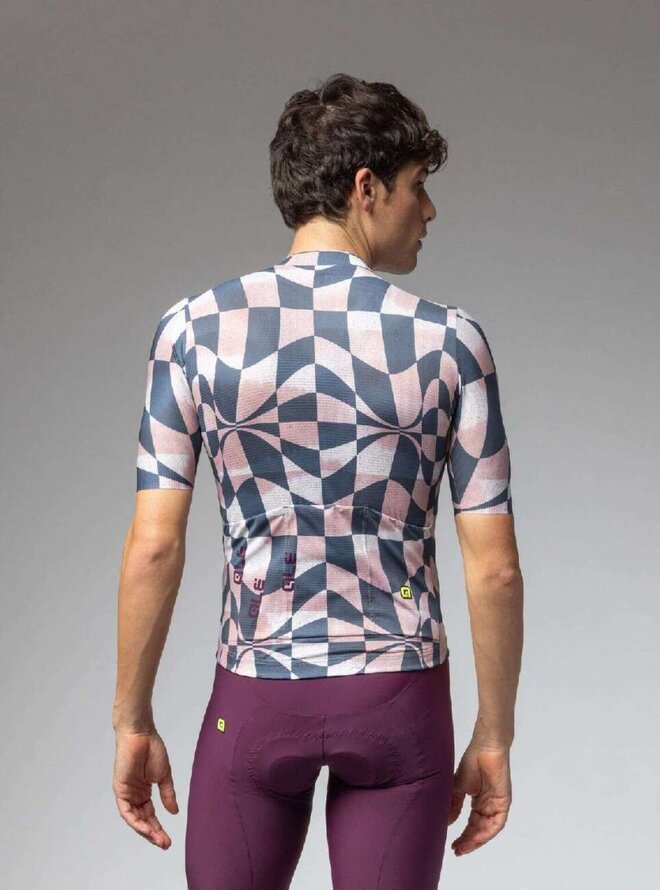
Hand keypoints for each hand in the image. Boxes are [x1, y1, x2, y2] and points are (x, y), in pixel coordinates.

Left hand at [112, 728, 178, 848]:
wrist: (141, 734)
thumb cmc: (152, 749)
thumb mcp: (164, 776)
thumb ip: (167, 794)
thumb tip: (174, 812)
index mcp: (144, 791)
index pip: (150, 815)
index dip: (158, 828)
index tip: (168, 840)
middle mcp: (134, 795)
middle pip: (143, 820)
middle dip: (153, 833)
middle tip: (165, 844)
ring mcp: (127, 793)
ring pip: (134, 819)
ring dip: (146, 831)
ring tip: (158, 840)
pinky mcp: (120, 790)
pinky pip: (126, 811)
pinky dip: (135, 821)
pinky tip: (146, 828)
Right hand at [447, 741, 511, 856]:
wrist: (486, 747)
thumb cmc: (473, 761)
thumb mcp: (458, 786)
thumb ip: (454, 805)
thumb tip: (447, 823)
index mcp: (478, 801)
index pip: (472, 824)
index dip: (463, 836)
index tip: (453, 845)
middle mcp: (488, 806)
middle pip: (479, 829)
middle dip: (469, 841)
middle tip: (457, 850)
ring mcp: (497, 804)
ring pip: (488, 829)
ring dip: (476, 840)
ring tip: (464, 847)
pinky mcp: (504, 802)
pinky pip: (497, 823)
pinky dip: (487, 832)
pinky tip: (476, 838)